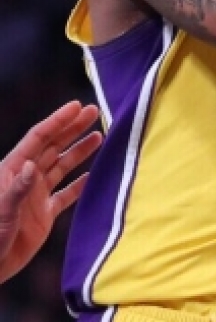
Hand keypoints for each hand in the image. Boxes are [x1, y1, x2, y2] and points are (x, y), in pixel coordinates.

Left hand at [0, 101, 101, 283]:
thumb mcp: (1, 211)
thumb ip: (17, 188)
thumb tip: (32, 164)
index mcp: (12, 170)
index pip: (38, 139)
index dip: (58, 121)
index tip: (78, 107)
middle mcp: (26, 178)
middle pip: (53, 146)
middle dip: (72, 128)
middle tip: (95, 112)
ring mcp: (36, 196)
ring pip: (62, 166)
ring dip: (79, 151)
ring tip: (99, 137)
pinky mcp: (44, 214)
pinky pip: (66, 194)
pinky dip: (80, 184)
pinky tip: (93, 175)